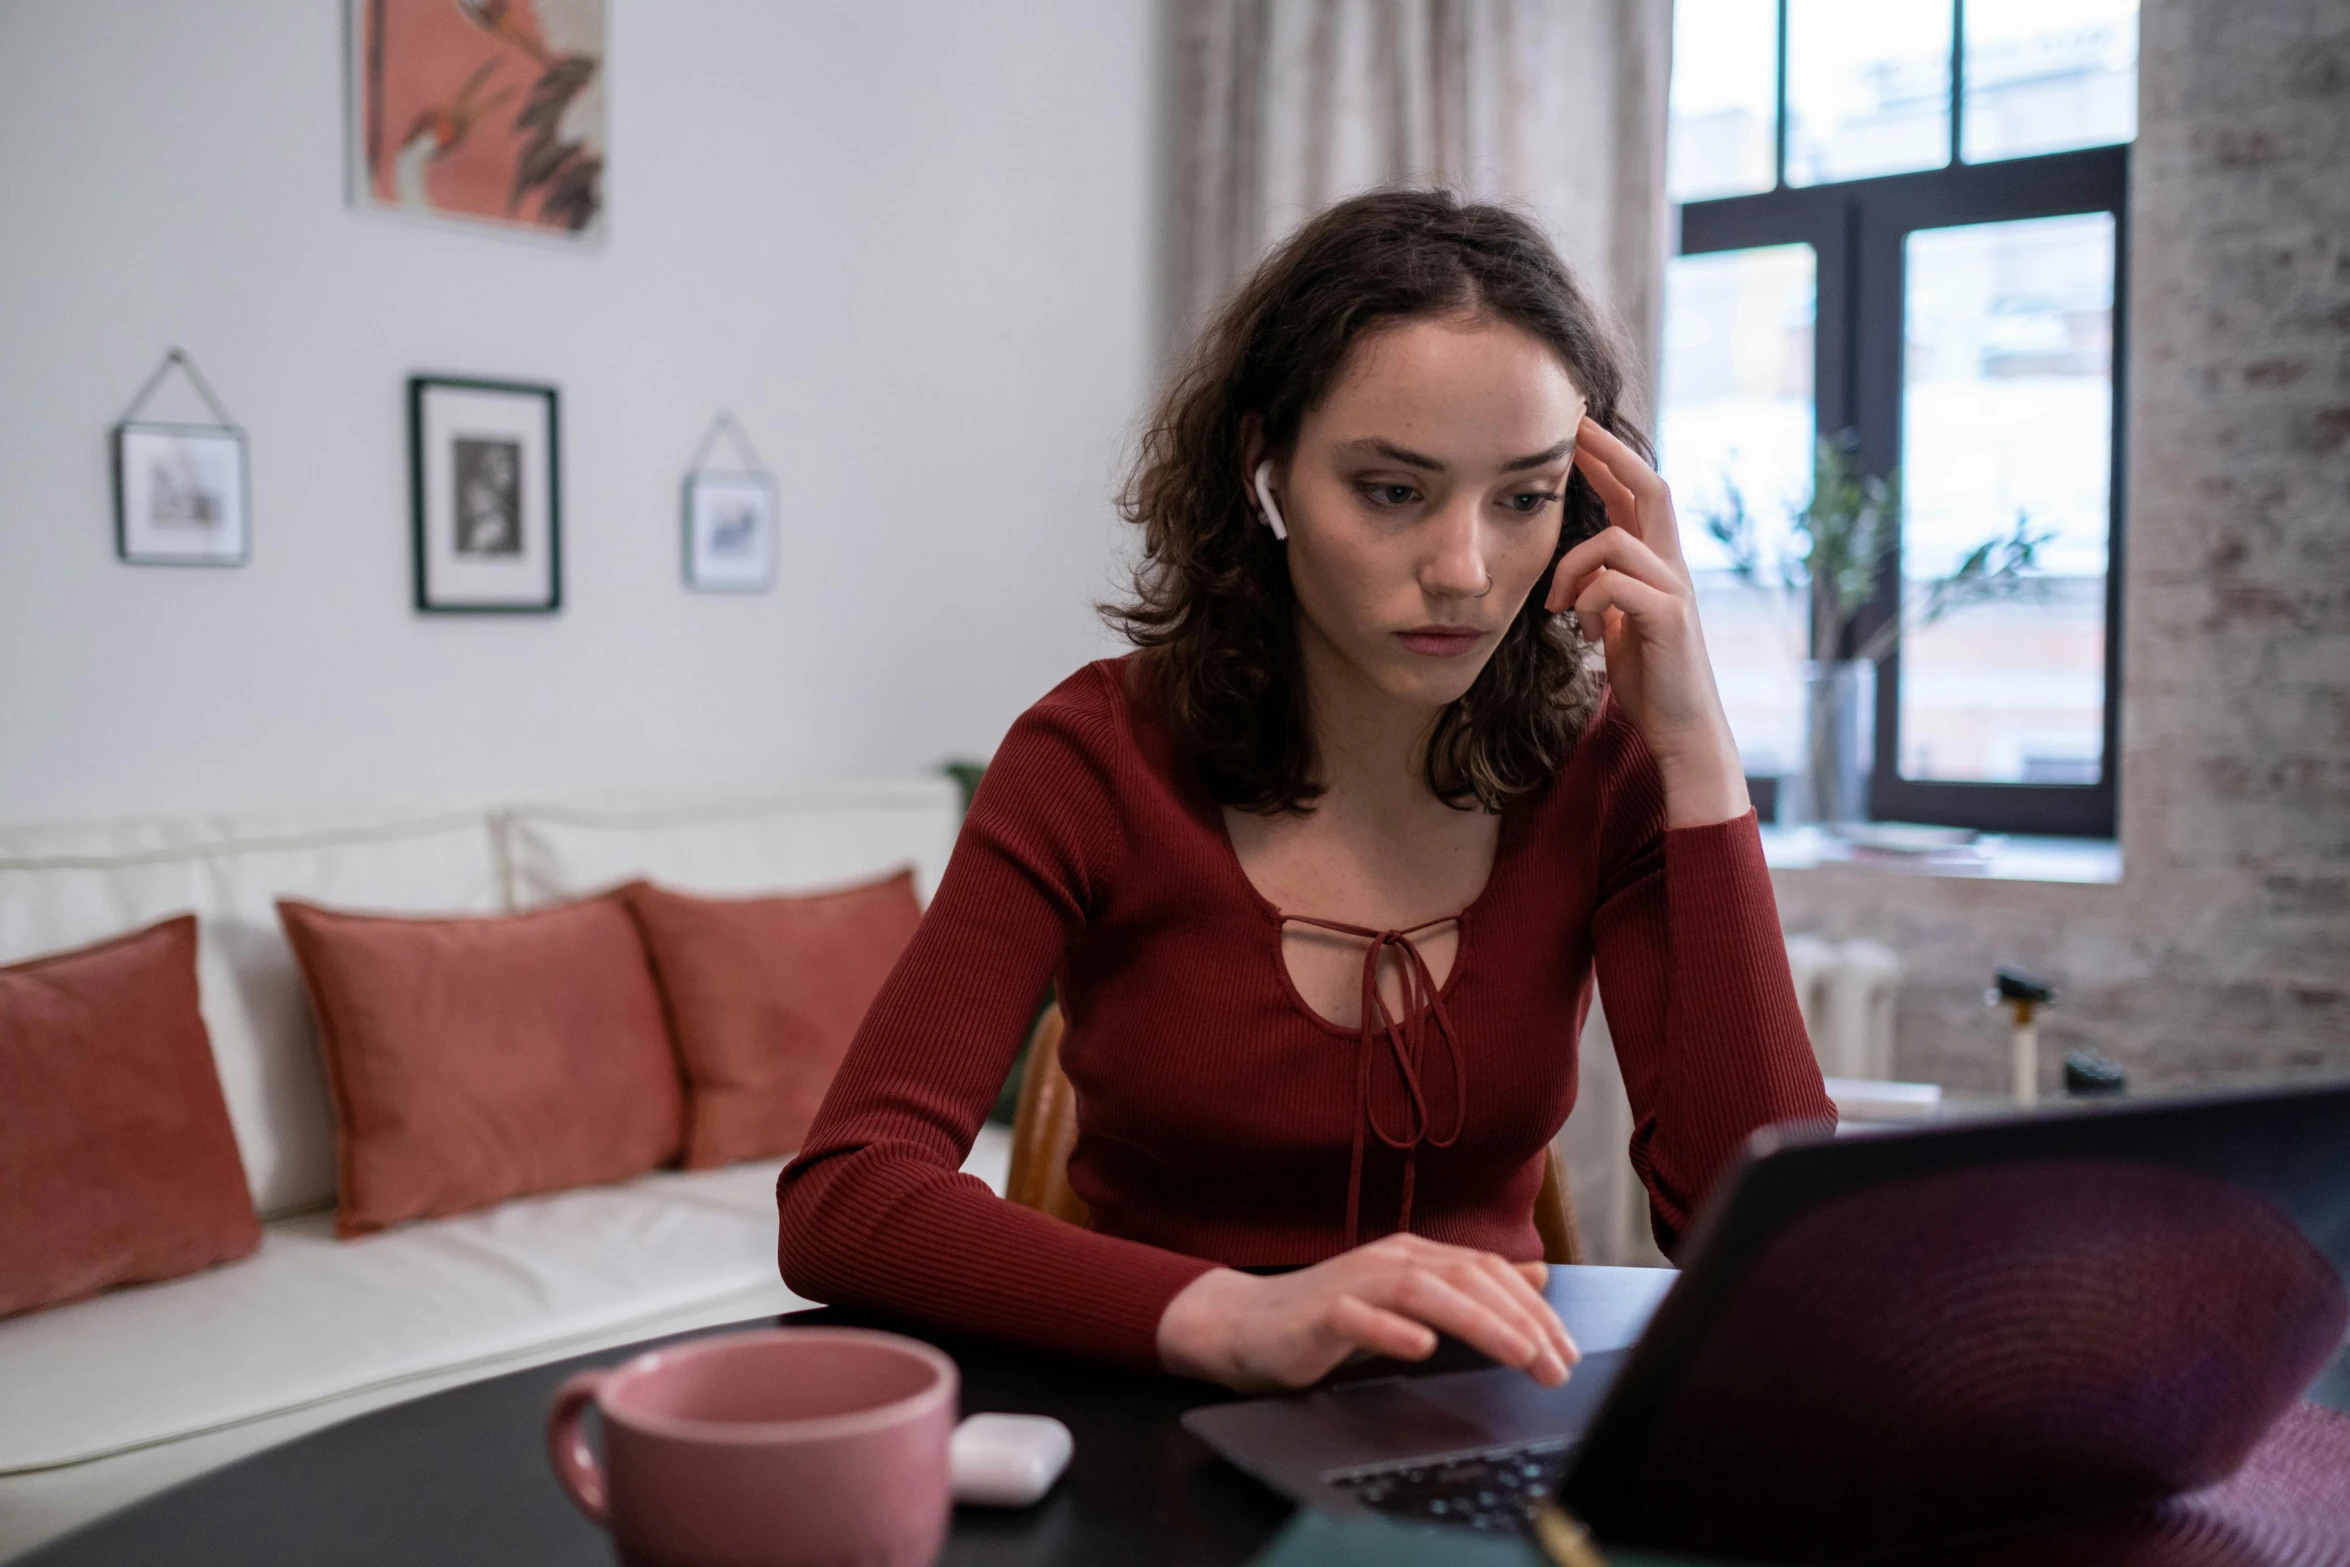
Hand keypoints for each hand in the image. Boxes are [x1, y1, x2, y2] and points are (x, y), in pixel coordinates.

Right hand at [1155, 1234, 1578, 1392]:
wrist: (1247, 1326)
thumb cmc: (1330, 1317)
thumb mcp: (1408, 1300)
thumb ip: (1467, 1288)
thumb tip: (1534, 1275)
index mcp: (1415, 1257)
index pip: (1488, 1273)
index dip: (1534, 1309)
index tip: (1567, 1351)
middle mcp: (1389, 1261)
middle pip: (1467, 1280)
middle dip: (1521, 1322)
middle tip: (1556, 1366)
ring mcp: (1353, 1283)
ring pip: (1424, 1293)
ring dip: (1478, 1323)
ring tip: (1518, 1355)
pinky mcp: (1319, 1314)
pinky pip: (1358, 1317)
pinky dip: (1393, 1330)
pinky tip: (1422, 1348)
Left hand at [1545, 417, 1749, 827]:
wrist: (1682, 732)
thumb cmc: (1651, 681)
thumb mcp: (1618, 626)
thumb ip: (1607, 592)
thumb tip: (1582, 573)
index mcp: (1658, 566)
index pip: (1636, 496)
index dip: (1609, 460)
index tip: (1576, 431)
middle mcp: (1674, 568)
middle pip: (1651, 488)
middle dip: (1610, 454)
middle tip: (1572, 430)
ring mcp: (1676, 591)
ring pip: (1616, 539)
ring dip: (1572, 568)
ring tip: (1559, 609)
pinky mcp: (1669, 618)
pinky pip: (1615, 584)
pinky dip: (1586, 601)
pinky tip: (1583, 633)